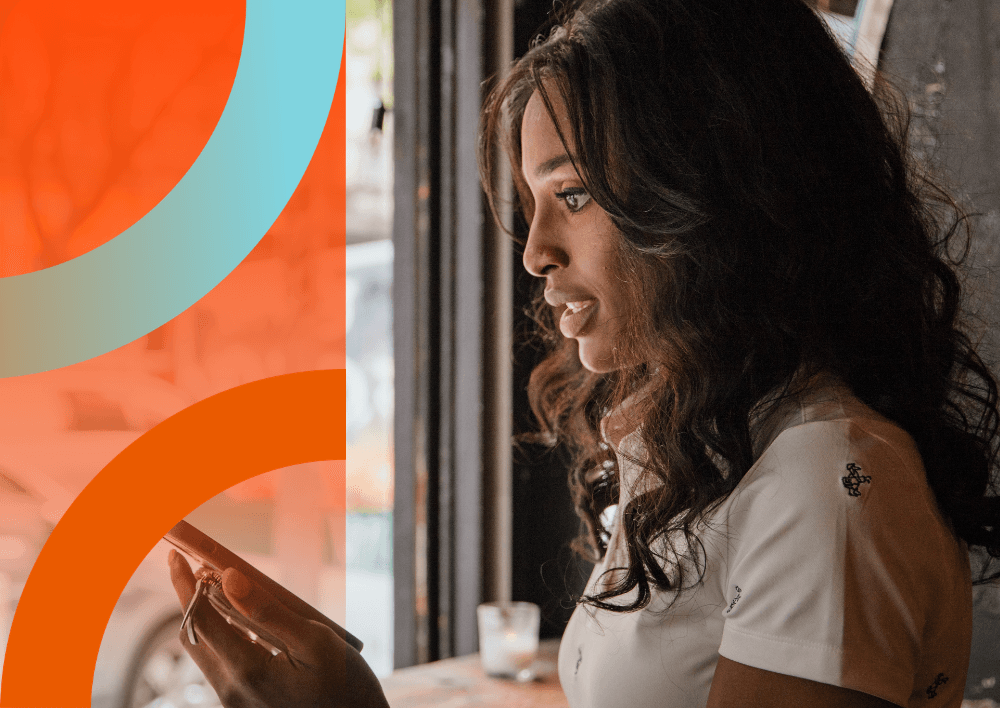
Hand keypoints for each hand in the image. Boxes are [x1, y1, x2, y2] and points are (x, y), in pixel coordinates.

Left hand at [168, 550, 389, 707]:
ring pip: (206, 651)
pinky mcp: (244, 702)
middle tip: (193, 565)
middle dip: (189, 598)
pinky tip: (241, 617)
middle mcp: (232, 690)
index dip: (185, 586)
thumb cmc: (346, 684)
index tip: (178, 557)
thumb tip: (228, 578)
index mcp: (247, 672)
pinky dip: (223, 634)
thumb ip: (268, 610)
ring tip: (219, 585)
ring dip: (207, 616)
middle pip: (193, 637)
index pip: (200, 621)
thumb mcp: (314, 641)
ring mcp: (236, 700)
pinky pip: (223, 662)